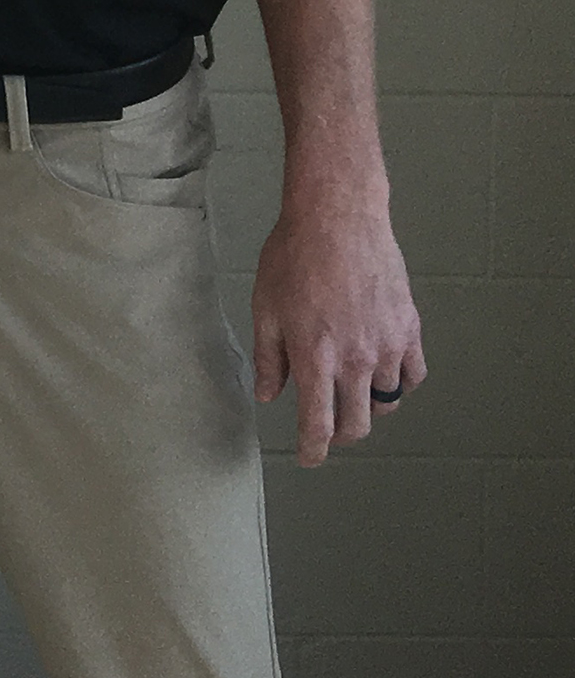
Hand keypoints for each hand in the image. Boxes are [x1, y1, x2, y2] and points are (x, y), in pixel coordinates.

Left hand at [252, 192, 424, 464]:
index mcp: (314, 357)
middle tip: (328, 431)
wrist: (338, 218)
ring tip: (351, 397)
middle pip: (357, 424)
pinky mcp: (410, 329)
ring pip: (387, 403)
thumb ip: (267, 357)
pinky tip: (383, 375)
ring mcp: (388, 346)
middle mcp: (356, 360)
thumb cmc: (293, 257)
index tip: (309, 459)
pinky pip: (413, 376)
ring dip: (368, 408)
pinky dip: (399, 384)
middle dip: (340, 436)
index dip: (313, 450)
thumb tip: (268, 396)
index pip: (318, 423)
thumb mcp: (265, 306)